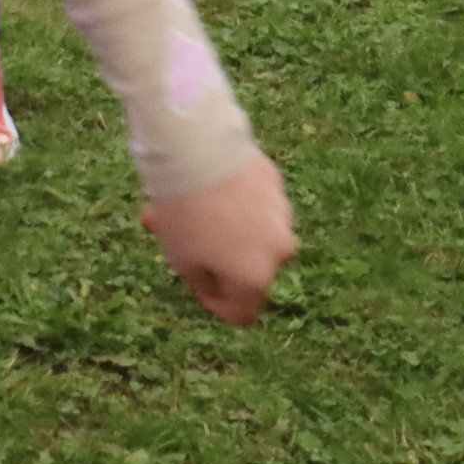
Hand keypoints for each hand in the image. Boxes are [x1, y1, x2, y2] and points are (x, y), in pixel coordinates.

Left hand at [142, 149, 296, 324]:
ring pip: (255, 233)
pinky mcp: (276, 183)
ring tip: (193, 209)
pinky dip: (238, 202)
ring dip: (229, 229)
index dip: (219, 305)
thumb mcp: (181, 259)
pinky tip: (211, 186)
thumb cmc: (186, 213)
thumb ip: (202, 281)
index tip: (199, 288)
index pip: (244, 312)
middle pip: (251, 269)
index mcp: (256, 277)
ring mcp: (282, 214)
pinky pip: (257, 203)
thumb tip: (211, 284)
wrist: (198, 151)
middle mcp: (279, 250)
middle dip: (221, 260)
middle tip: (188, 242)